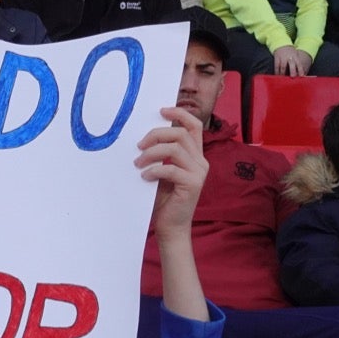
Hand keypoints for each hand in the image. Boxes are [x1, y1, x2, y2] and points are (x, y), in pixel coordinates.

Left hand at [136, 105, 207, 244]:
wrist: (171, 227)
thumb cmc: (163, 200)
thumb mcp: (161, 172)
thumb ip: (160, 155)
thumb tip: (143, 137)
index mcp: (194, 155)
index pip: (193, 125)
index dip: (179, 114)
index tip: (161, 111)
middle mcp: (200, 161)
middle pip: (180, 133)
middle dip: (156, 135)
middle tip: (138, 146)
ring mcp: (199, 172)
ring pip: (175, 149)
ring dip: (151, 154)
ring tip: (138, 164)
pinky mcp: (193, 184)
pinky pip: (171, 169)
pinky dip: (154, 170)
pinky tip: (144, 177)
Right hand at [273, 45, 311, 76]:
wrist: (282, 44)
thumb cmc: (290, 52)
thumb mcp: (296, 56)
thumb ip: (297, 63)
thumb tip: (300, 73)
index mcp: (295, 57)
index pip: (299, 64)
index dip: (300, 70)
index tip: (302, 76)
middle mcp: (289, 57)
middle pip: (291, 65)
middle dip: (292, 71)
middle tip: (293, 77)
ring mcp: (283, 58)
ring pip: (283, 67)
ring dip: (283, 73)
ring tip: (283, 78)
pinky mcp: (277, 58)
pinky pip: (276, 66)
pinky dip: (277, 71)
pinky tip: (277, 75)